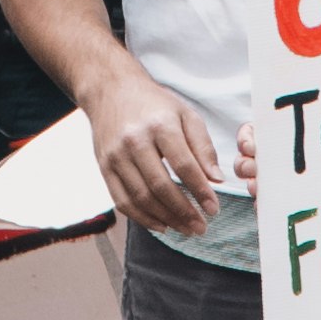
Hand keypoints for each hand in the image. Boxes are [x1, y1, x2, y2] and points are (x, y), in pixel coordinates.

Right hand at [84, 51, 228, 240]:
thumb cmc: (154, 104)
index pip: (184, 165)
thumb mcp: (185, 115)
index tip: (214, 209)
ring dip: (166, 219)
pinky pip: (122, 201)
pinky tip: (161, 225)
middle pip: (161, 186)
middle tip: (201, 227)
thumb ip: (203, 147)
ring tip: (185, 229)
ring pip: (141, 198)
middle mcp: (134, 141)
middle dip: (184, 212)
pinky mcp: (104, 167)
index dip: (200, 191)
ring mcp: (116, 156)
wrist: (111, 90)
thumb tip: (216, 180)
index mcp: (160, 125)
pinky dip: (142, 218)